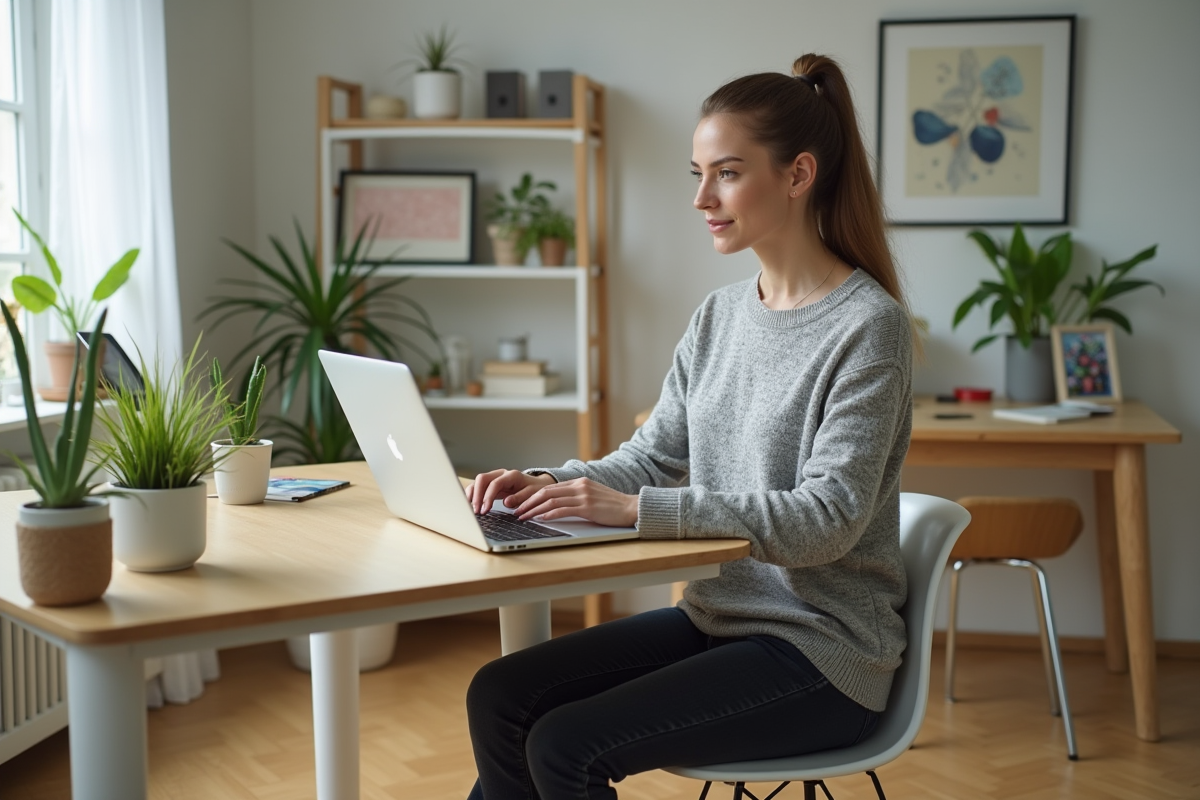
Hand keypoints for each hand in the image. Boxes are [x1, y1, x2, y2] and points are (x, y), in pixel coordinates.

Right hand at [466, 469, 555, 515]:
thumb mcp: (532, 494)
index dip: (488, 497)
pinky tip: (471, 504)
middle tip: (476, 511)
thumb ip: (520, 497)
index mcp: (512, 475)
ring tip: (472, 509)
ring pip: (478, 482)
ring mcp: (495, 478)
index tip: (485, 509)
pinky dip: (473, 494)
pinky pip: (478, 487)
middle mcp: (501, 474)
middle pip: (482, 479)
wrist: (538, 485)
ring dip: (472, 495)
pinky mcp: (491, 484)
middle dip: (476, 495)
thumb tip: (506, 502)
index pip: (495, 483)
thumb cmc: (535, 489)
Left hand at [512, 478, 637, 527]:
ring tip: (523, 517)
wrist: (631, 508)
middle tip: (516, 511)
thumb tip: (557, 506)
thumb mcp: (592, 496)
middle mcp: (579, 486)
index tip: (522, 504)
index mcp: (579, 482)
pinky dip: (549, 514)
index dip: (532, 496)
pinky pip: (563, 510)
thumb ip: (576, 497)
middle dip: (528, 502)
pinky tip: (540, 519)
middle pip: (546, 492)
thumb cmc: (612, 506)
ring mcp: (583, 496)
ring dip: (534, 510)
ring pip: (551, 501)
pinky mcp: (588, 507)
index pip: (549, 487)